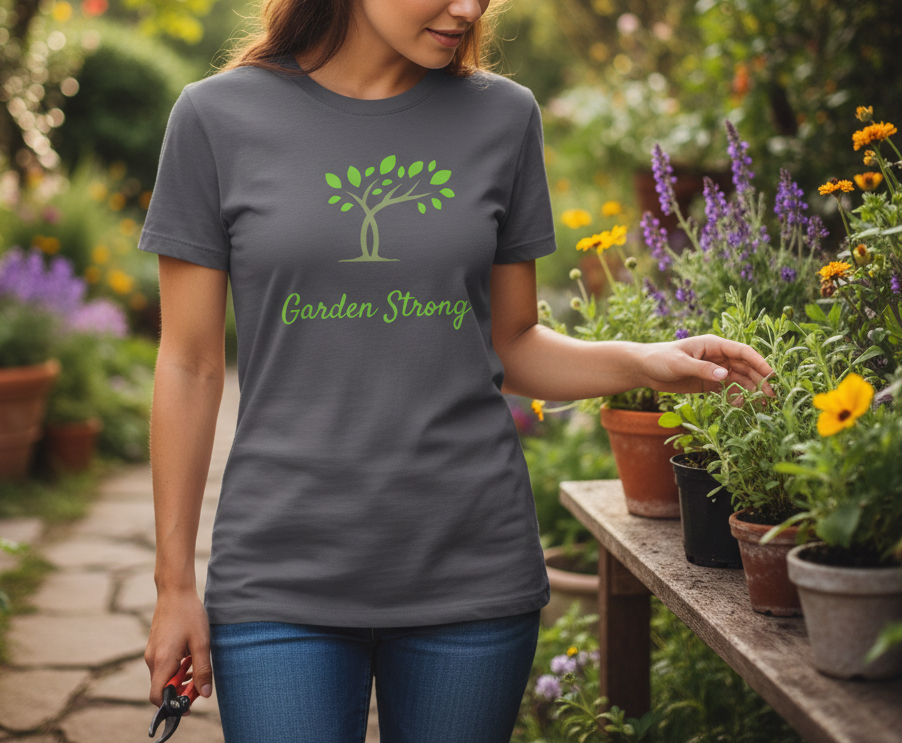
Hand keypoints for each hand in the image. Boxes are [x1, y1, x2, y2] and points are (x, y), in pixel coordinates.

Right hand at [145, 588, 213, 714]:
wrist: (175, 591)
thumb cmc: (189, 614)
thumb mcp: (201, 642)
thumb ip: (203, 670)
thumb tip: (205, 694)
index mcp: (162, 661)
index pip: (157, 696)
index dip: (172, 704)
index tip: (189, 704)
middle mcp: (152, 659)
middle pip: (161, 688)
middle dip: (180, 692)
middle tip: (199, 686)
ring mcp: (151, 653)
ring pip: (162, 677)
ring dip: (179, 679)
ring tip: (197, 669)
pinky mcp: (154, 647)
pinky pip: (162, 666)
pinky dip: (175, 669)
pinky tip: (189, 659)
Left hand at [639, 334, 775, 397]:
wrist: (644, 368)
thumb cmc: (660, 359)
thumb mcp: (680, 363)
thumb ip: (702, 369)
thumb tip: (725, 375)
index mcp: (714, 344)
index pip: (743, 352)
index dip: (759, 362)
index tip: (772, 376)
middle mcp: (718, 356)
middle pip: (745, 367)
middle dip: (759, 380)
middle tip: (771, 396)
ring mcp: (714, 369)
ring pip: (739, 379)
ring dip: (750, 391)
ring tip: (761, 405)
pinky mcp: (708, 383)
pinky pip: (727, 389)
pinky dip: (736, 397)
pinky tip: (740, 408)